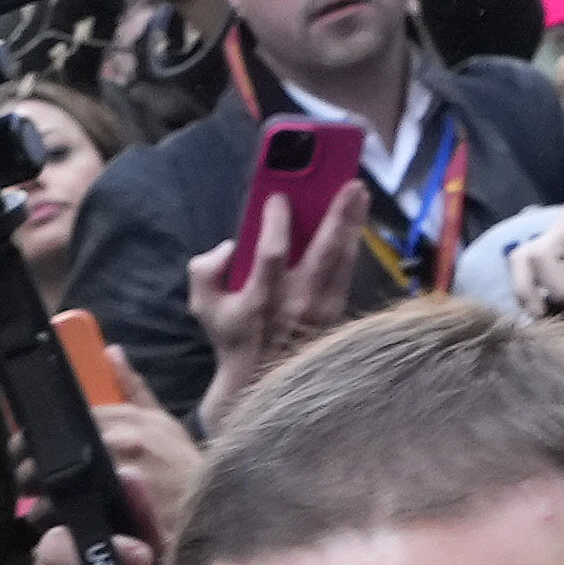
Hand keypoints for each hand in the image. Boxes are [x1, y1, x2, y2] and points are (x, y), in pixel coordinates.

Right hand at [187, 188, 364, 416]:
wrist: (259, 381)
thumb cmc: (232, 337)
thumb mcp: (204, 307)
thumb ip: (205, 271)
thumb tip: (228, 248)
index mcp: (260, 300)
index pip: (271, 253)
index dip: (275, 223)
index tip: (278, 196)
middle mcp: (296, 304)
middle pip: (324, 254)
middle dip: (338, 216)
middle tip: (351, 184)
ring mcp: (321, 311)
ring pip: (343, 261)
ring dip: (353, 225)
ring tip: (359, 194)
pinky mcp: (335, 315)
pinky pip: (347, 274)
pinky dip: (353, 246)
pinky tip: (356, 223)